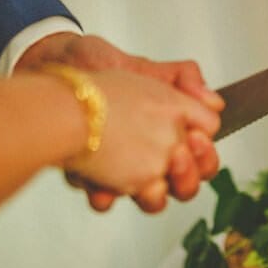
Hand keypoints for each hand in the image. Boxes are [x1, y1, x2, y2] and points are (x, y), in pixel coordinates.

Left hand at [63, 67, 220, 212]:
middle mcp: (151, 156)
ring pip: (151, 201)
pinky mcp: (92, 177)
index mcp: (170, 133)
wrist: (51, 70)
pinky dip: (105, 193)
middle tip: (178, 157)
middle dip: (188, 178)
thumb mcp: (145, 66)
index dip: (205, 157)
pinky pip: (106, 199)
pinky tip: (102, 183)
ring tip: (148, 179)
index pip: (203, 159)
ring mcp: (123, 169)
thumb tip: (216, 101)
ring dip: (155, 195)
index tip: (196, 139)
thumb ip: (185, 78)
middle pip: (184, 187)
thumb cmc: (96, 66)